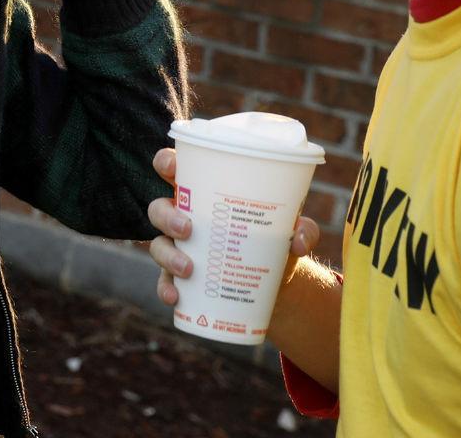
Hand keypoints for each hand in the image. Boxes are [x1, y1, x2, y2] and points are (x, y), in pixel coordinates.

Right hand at [148, 148, 319, 312]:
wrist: (275, 287)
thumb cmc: (274, 242)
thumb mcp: (291, 231)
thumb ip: (303, 229)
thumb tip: (298, 239)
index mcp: (204, 194)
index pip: (174, 169)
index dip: (165, 163)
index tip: (170, 169)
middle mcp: (186, 218)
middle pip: (159, 208)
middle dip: (167, 216)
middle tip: (188, 229)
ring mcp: (180, 249)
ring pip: (158, 244)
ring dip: (168, 255)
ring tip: (189, 269)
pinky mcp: (182, 278)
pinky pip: (164, 281)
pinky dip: (166, 289)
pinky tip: (176, 297)